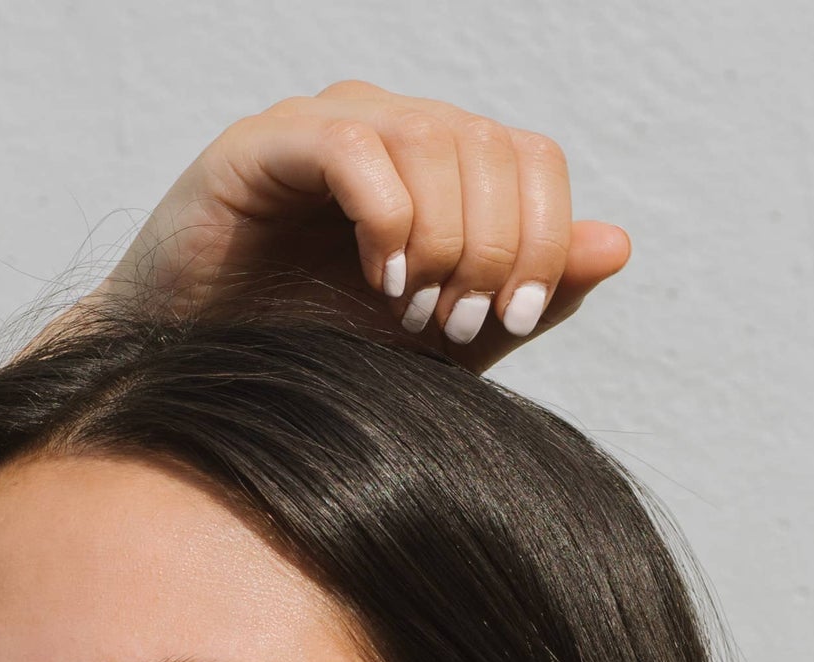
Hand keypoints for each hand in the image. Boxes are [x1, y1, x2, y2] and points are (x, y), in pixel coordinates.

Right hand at [93, 81, 629, 370]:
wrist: (197, 384)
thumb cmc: (310, 359)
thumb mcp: (442, 343)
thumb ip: (528, 297)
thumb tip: (616, 244)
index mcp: (439, 165)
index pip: (533, 158)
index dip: (544, 239)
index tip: (511, 323)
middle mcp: (389, 126)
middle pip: (493, 147)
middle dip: (493, 250)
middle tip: (454, 327)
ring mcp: (324, 129)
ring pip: (433, 140)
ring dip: (444, 240)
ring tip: (410, 311)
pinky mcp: (260, 147)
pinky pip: (353, 147)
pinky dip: (385, 217)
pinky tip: (375, 280)